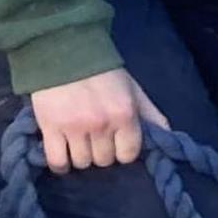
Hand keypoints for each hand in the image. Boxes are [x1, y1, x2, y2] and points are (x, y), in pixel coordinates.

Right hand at [29, 69, 167, 171]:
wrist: (66, 52)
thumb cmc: (103, 73)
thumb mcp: (134, 90)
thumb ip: (151, 115)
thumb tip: (167, 138)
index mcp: (124, 113)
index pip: (128, 154)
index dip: (123, 151)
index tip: (117, 144)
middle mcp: (101, 124)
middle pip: (104, 160)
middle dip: (102, 153)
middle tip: (97, 140)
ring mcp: (74, 127)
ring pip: (82, 162)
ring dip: (82, 157)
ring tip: (80, 144)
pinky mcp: (50, 128)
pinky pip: (57, 161)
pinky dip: (61, 165)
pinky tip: (64, 157)